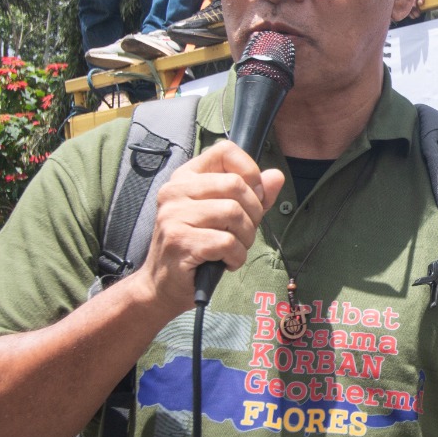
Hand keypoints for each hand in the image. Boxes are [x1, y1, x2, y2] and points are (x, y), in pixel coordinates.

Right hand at [123, 141, 283, 316]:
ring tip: (234, 249)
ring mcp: (174, 215)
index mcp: (186, 177)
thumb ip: (251, 195)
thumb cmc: (197, 247)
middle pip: (236, 184)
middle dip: (253, 213)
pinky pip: (227, 241)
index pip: (225, 150)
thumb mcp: (226, 217)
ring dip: (246, 238)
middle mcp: (175, 191)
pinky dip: (236, 257)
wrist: (162, 285)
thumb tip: (275, 177)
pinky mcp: (179, 241)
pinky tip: (226, 262)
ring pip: (234, 213)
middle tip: (244, 232)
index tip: (253, 196)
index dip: (250, 171)